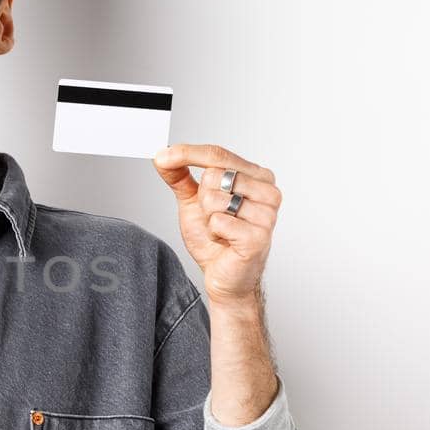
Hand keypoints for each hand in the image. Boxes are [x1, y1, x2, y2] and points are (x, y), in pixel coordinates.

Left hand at [151, 143, 281, 306]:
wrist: (225, 276)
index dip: (186, 153)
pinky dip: (213, 232)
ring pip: (214, 198)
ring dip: (208, 217)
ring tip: (220, 230)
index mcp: (257, 176)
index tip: (162, 156)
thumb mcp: (193, 201)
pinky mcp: (259, 236)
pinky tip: (225, 241)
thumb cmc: (216, 239)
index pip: (218, 154)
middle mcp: (268, 191)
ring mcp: (266, 214)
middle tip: (213, 217)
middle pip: (214, 174)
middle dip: (202, 198)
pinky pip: (218, 221)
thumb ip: (179, 176)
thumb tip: (162, 155)